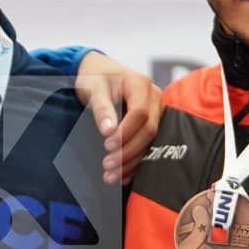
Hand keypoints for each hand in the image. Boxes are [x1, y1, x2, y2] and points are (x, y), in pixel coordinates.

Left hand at [75, 51, 163, 184]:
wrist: (98, 72)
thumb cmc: (94, 77)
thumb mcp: (93, 88)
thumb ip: (101, 108)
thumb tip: (108, 131)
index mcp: (140, 84)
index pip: (140, 113)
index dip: (125, 132)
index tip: (107, 145)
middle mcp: (154, 97)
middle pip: (149, 130)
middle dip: (128, 151)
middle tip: (107, 165)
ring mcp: (156, 111)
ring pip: (150, 141)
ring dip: (131, 161)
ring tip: (110, 176)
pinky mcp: (151, 123)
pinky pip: (147, 145)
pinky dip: (135, 162)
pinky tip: (122, 176)